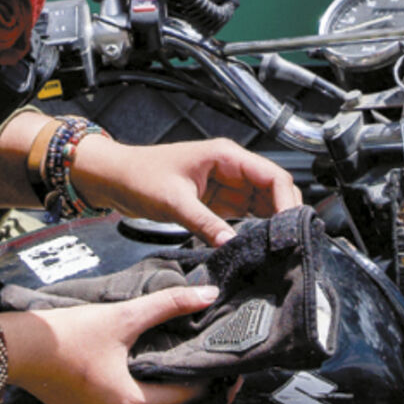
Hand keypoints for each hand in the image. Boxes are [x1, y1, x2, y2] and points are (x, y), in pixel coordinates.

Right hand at [3, 286, 220, 403]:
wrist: (20, 350)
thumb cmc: (70, 335)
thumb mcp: (124, 316)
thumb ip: (169, 304)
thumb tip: (208, 294)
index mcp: (134, 403)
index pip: (188, 396)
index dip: (212, 380)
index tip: (229, 365)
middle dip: (195, 402)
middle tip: (211, 376)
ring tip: (187, 377)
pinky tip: (152, 381)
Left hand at [79, 136, 301, 245]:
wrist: (113, 178)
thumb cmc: (139, 176)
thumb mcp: (174, 201)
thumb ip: (205, 223)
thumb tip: (231, 243)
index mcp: (226, 156)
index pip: (273, 175)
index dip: (287, 201)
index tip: (290, 226)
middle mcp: (231, 168)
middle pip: (273, 190)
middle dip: (284, 213)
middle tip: (288, 242)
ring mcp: (226, 186)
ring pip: (262, 203)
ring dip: (271, 222)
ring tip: (277, 247)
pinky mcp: (217, 202)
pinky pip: (245, 214)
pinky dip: (254, 228)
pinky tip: (257, 244)